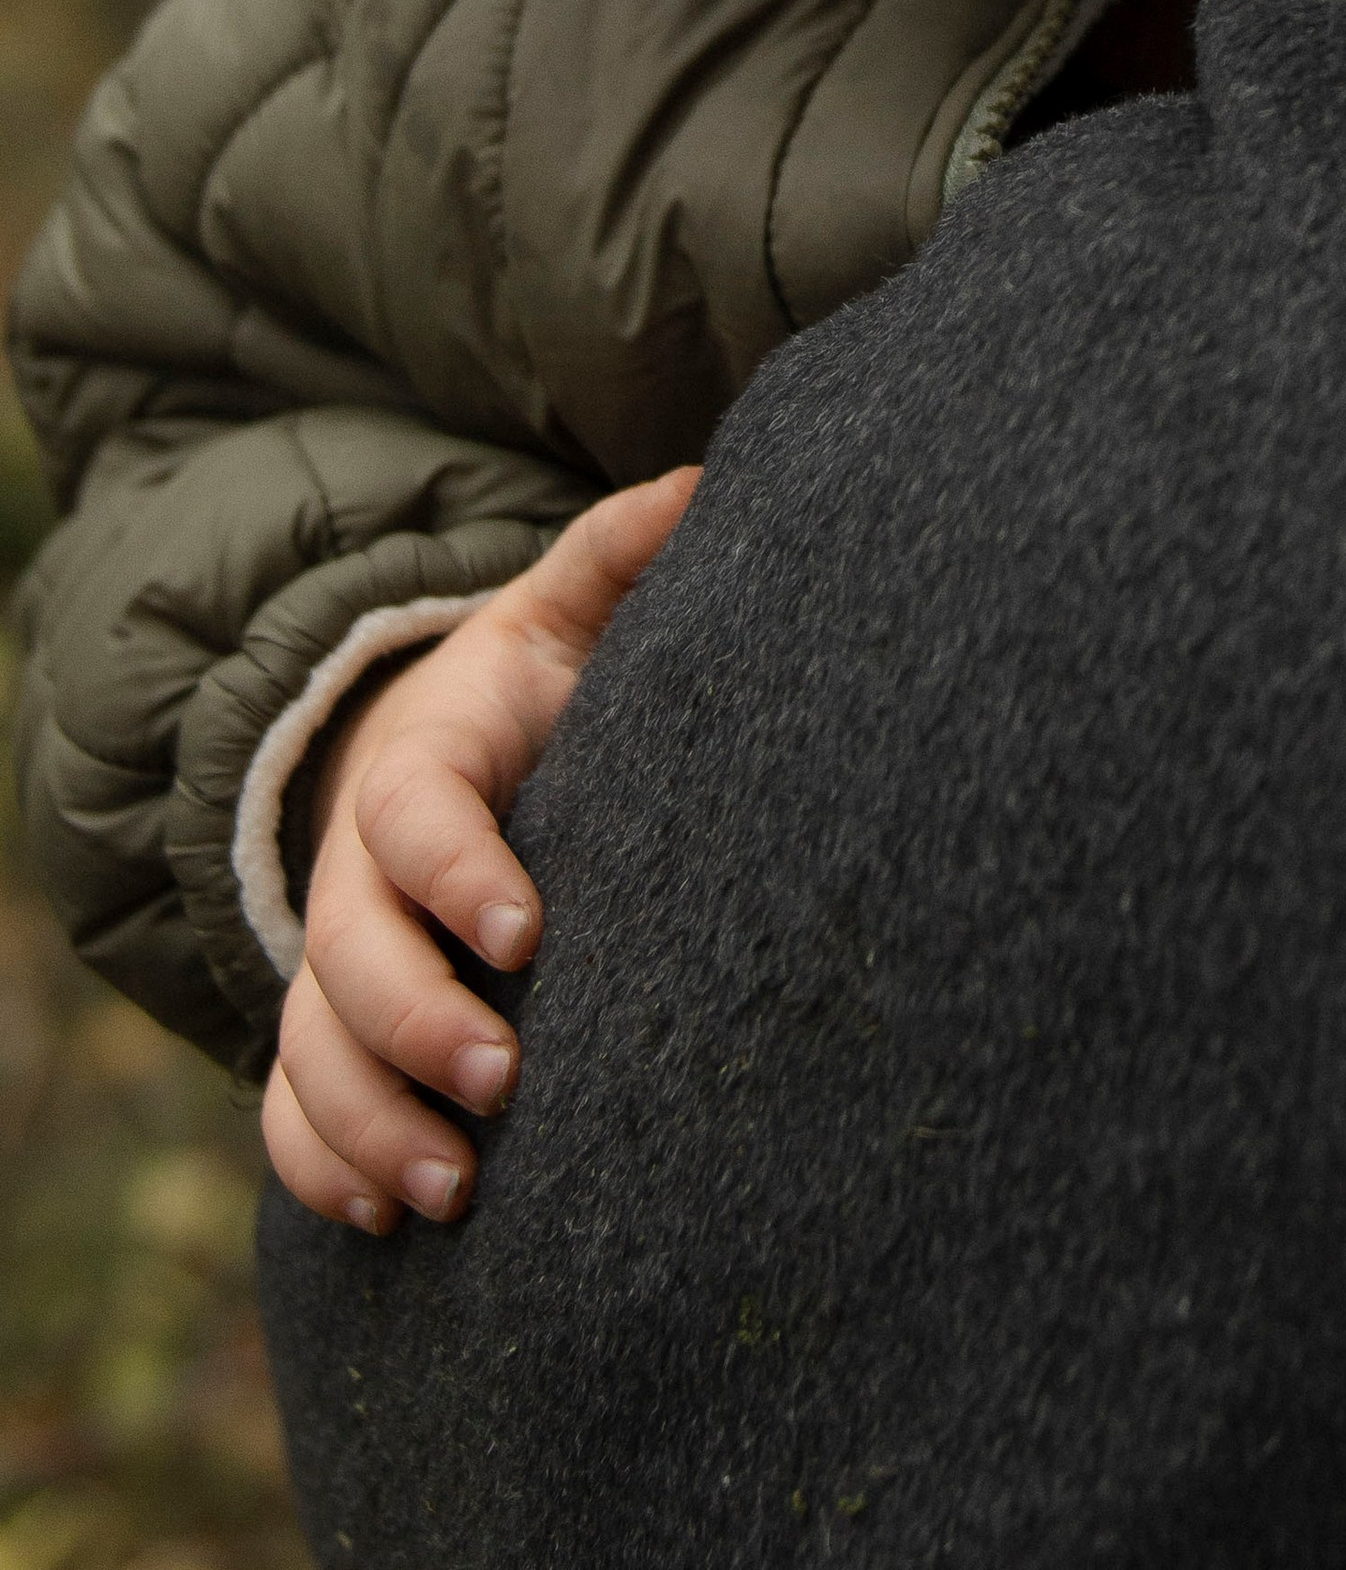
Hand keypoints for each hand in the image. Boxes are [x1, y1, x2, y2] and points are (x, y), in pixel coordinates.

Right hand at [259, 466, 697, 1233]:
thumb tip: (700, 483)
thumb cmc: (529, 690)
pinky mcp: (325, 1029)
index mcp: (423, 761)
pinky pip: (290, 1114)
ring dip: (370, 1122)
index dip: (459, 872)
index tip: (528, 933)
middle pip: (349, 953)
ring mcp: (332, 955)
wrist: (432, 749)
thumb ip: (618, 555)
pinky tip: (387, 1217)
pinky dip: (324, 1167)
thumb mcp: (566, 613)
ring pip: (311, 1050)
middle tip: (502, 1084)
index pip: (416, 815)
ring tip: (453, 1189)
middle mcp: (357, 868)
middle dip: (416, 1024)